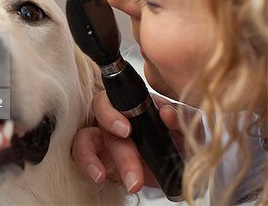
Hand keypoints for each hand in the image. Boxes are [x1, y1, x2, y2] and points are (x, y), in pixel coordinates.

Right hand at [72, 91, 196, 193]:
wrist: (182, 176)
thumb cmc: (182, 146)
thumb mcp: (189, 130)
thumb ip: (181, 118)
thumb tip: (166, 114)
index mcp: (137, 107)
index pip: (116, 96)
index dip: (114, 111)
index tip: (125, 130)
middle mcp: (117, 119)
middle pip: (101, 116)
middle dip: (113, 140)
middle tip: (125, 161)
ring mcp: (105, 137)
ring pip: (87, 137)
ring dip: (93, 155)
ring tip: (112, 176)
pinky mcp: (98, 156)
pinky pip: (81, 154)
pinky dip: (87, 163)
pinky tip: (98, 175)